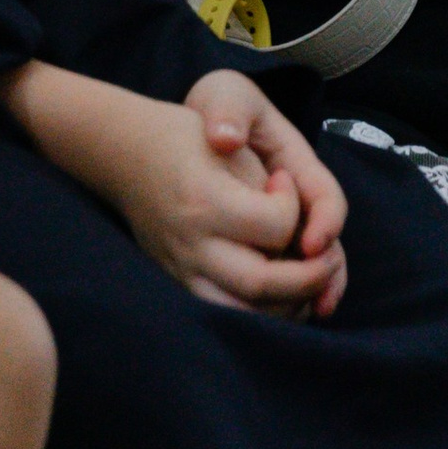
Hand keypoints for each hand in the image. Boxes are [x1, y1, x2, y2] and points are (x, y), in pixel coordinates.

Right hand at [96, 82, 344, 311]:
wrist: (123, 153)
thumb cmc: (183, 137)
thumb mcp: (224, 131)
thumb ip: (262, 175)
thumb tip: (294, 230)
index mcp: (205, 201)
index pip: (274, 225)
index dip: (295, 207)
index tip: (284, 181)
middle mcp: (191, 244)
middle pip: (260, 283)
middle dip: (309, 277)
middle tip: (324, 256)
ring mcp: (182, 269)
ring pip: (244, 315)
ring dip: (289, 305)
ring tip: (311, 280)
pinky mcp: (179, 283)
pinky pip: (226, 316)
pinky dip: (263, 314)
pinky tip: (285, 294)